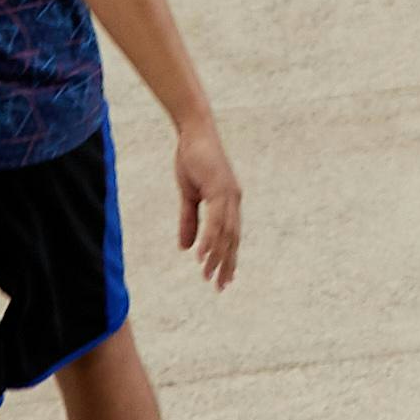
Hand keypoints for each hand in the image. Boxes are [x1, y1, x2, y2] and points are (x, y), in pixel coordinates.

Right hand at [171, 122, 244, 286]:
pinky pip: (215, 221)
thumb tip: (186, 248)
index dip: (228, 258)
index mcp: (228, 203)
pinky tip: (202, 255)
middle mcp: (233, 201)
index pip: (231, 237)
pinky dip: (210, 240)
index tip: (223, 279)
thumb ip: (189, 221)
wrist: (194, 132)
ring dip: (218, 257)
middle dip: (227, 264)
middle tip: (221, 287)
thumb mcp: (188, 195)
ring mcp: (229, 195)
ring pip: (225, 234)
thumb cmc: (192, 159)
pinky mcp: (220, 189)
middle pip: (232, 240)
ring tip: (209, 276)